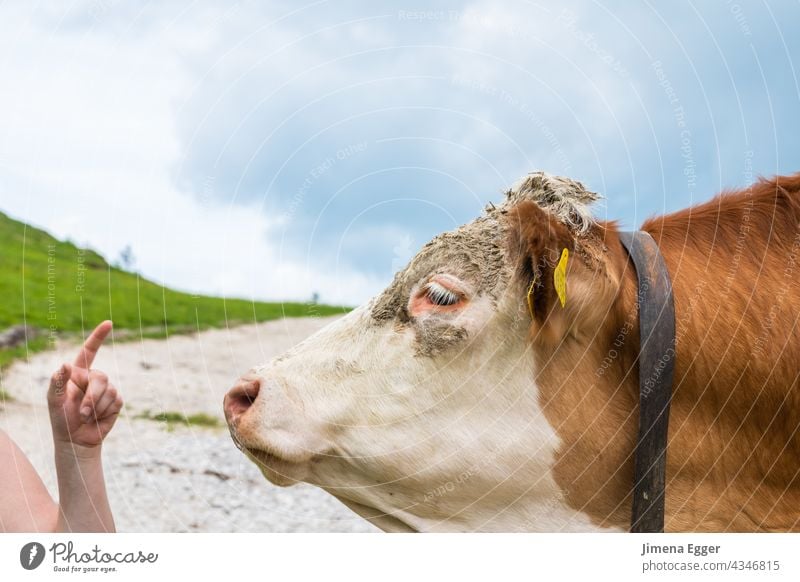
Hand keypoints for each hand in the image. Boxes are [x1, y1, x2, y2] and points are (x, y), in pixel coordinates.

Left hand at [47, 321, 122, 450]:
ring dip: (96, 407)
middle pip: (101, 377)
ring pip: (109, 390)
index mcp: (77, 373)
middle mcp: (93, 378)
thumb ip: (57, 383)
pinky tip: (98, 418)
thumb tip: (64, 364)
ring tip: (86, 417)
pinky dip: (105, 411)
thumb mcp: (53, 402)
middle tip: (82, 412)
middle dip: (92, 396)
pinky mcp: (116, 401)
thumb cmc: (61, 420)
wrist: (77, 440)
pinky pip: (116, 400)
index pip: (89, 351)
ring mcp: (107, 389)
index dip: (98, 337)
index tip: (109, 323)